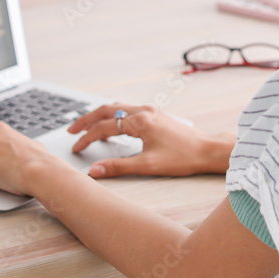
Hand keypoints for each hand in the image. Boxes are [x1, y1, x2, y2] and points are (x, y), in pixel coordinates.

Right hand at [67, 103, 233, 178]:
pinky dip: (113, 115)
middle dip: (87, 120)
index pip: (104, 127)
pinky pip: (127, 110)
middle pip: (107, 109)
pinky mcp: (156, 115)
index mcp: (140, 121)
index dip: (87, 138)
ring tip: (86, 126)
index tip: (76, 148)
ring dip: (100, 116)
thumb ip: (119, 167)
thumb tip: (95, 170)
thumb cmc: (182, 158)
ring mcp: (151, 111)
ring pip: (117, 107)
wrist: (207, 150)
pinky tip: (110, 125)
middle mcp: (144, 111)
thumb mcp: (148, 165)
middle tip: (71, 130)